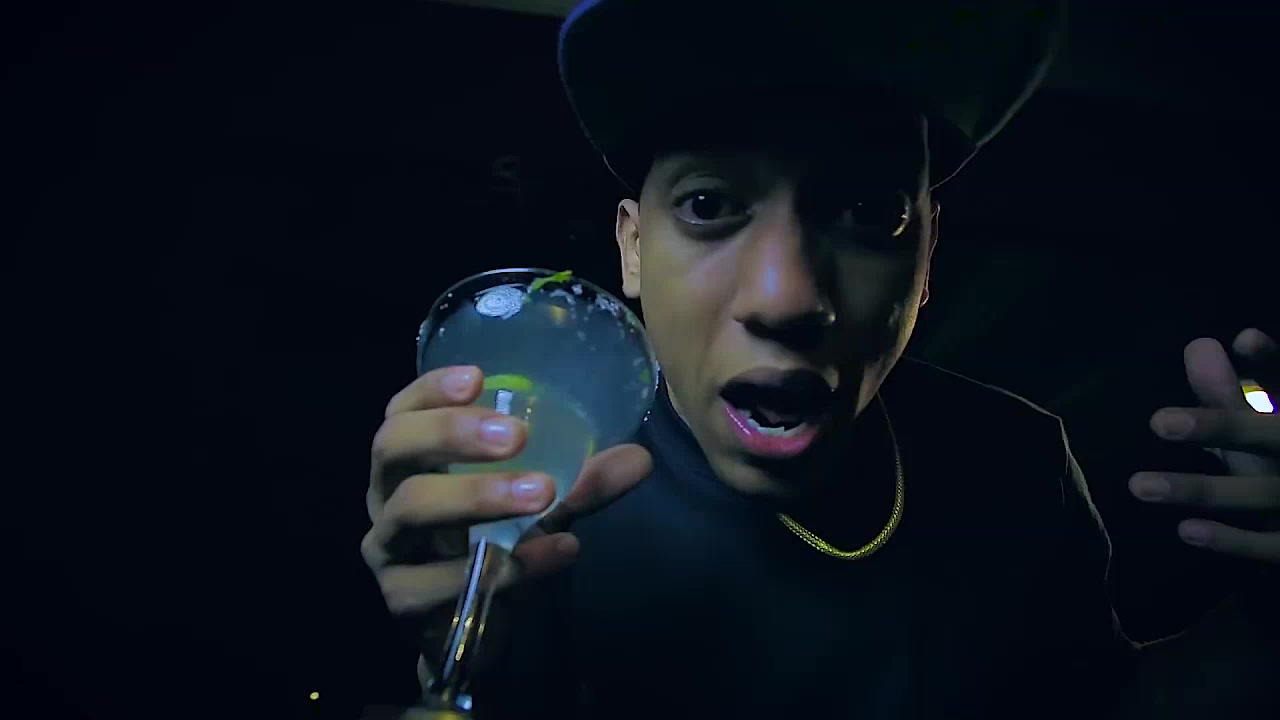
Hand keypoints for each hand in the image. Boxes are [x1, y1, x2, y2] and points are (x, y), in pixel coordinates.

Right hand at [361, 365, 651, 620]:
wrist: (469, 633)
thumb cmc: (493, 547)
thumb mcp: (538, 507)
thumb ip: (582, 483)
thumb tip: (640, 459)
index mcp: (410, 462)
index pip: (402, 410)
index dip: (431, 389)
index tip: (478, 377)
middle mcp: (386, 498)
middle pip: (393, 448)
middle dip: (451, 433)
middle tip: (518, 436)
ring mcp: (388, 549)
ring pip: (411, 508)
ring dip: (477, 494)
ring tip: (543, 493)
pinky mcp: (402, 600)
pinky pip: (442, 580)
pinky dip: (503, 564)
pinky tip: (556, 550)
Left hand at [1129, 329, 1278, 561]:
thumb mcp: (1266, 425)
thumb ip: (1231, 391)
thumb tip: (1197, 346)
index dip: (1272, 363)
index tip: (1242, 338)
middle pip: (1272, 436)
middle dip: (1222, 426)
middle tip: (1158, 422)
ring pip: (1260, 494)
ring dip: (1200, 490)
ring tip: (1138, 485)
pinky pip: (1272, 546)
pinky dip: (1232, 540)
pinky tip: (1185, 530)